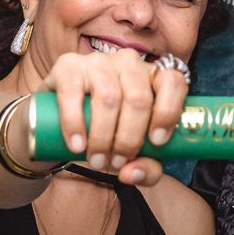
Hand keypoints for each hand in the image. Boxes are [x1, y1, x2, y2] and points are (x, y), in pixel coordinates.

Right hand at [38, 49, 188, 185]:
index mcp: (153, 77)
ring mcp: (98, 61)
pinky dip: (75, 122)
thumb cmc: (108, 133)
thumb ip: (145, 168)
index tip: (156, 142)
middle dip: (129, 138)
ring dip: (103, 136)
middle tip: (117, 162)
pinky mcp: (68, 65)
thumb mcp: (133, 153)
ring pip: (109, 96)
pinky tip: (77, 144)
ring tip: (96, 160)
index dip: (168, 111)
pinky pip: (73, 91)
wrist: (59, 120)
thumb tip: (131, 173)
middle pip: (139, 98)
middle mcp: (129, 63)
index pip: (173, 81)